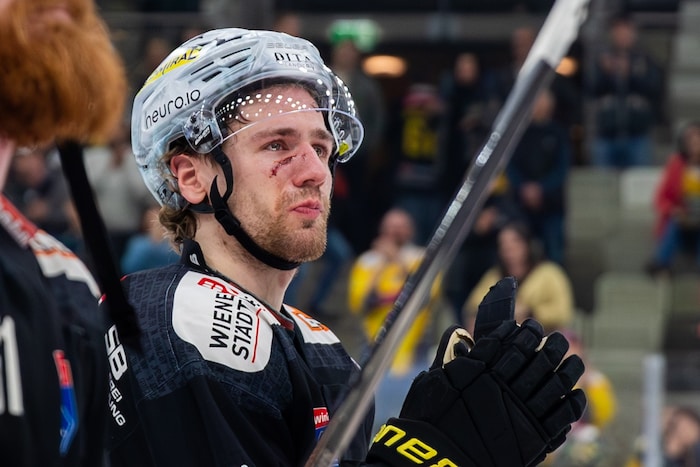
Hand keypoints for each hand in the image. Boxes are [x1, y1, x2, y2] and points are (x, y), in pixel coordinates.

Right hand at [368, 277, 585, 466]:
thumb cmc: (429, 422)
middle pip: (537, 358)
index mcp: (480, 370)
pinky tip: (576, 394)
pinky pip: (562, 415)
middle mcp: (503, 386)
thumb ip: (448, 356)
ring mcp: (521, 412)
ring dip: (568, 369)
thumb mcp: (432, 382)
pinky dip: (573, 403)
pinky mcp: (533, 438)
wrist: (438, 461)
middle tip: (558, 339)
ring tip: (574, 361)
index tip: (531, 326)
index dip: (524, 332)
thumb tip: (457, 331)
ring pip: (556, 382)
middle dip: (551, 345)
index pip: (510, 342)